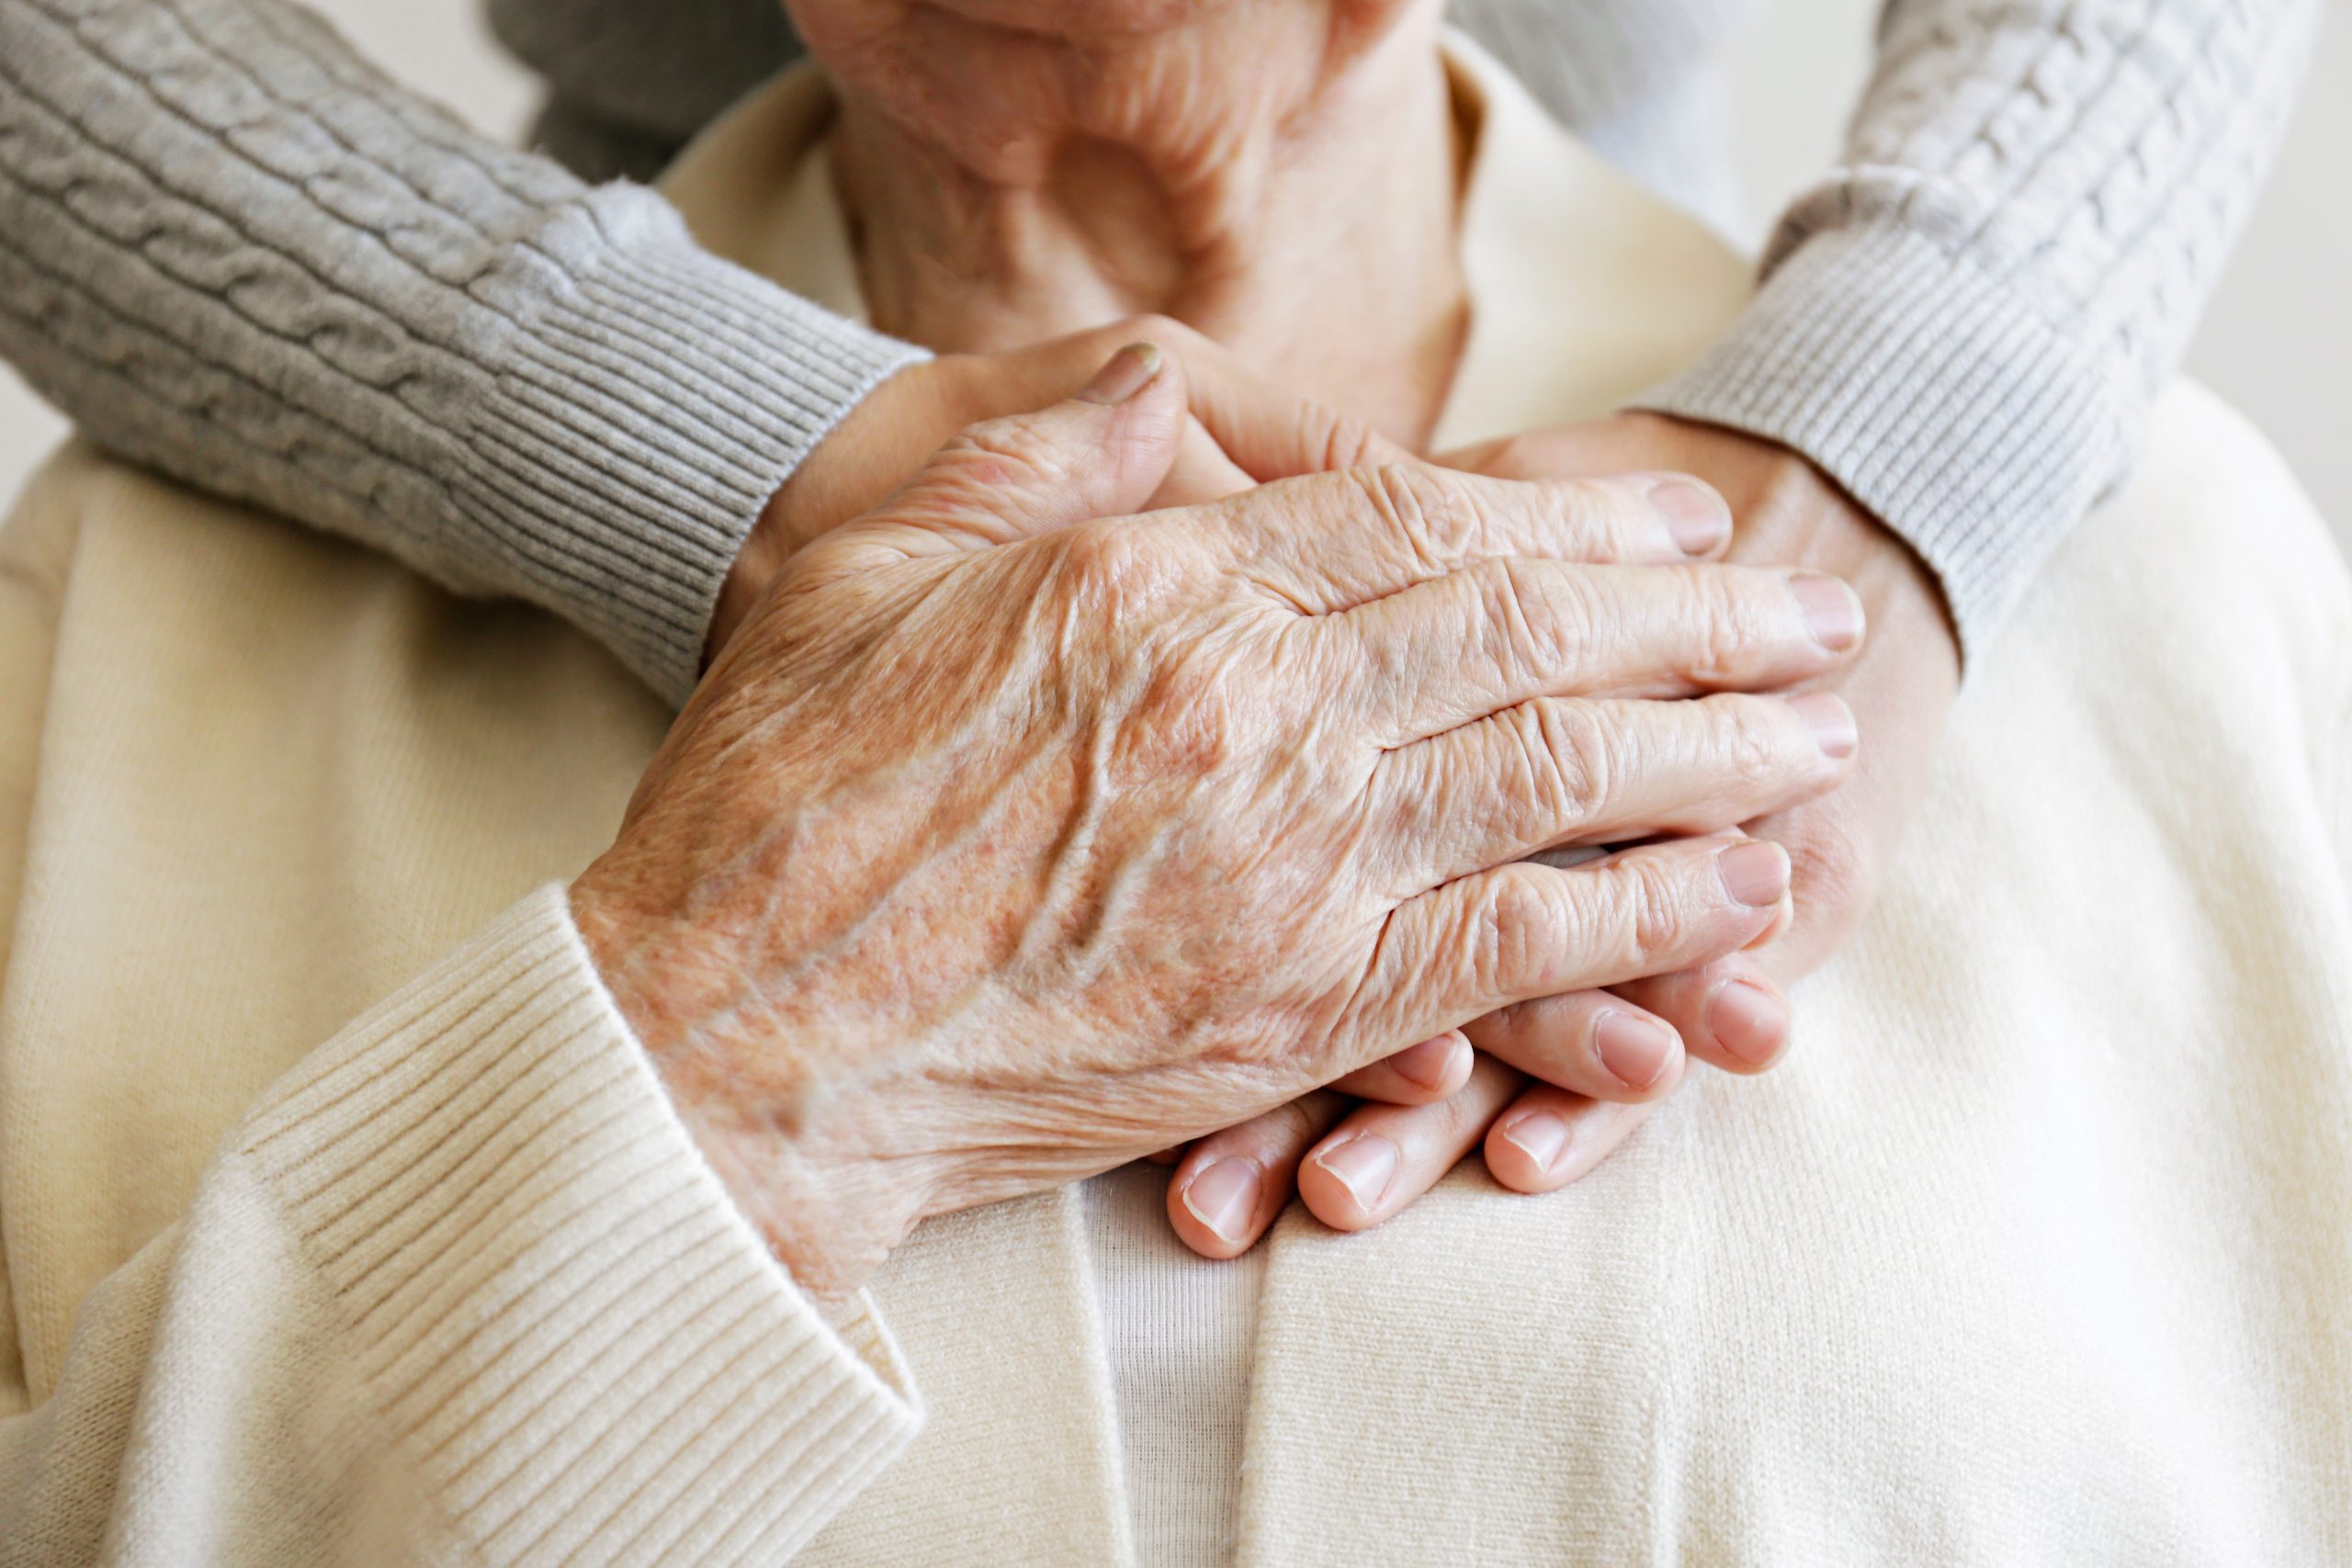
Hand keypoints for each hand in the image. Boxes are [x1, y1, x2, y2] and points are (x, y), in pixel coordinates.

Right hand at [574, 350, 1863, 1298]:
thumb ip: (1042, 456)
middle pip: (1529, 633)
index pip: (1421, 519)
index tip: (1674, 522)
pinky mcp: (1295, 1007)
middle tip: (1808, 608)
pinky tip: (1736, 902)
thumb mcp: (867, 555)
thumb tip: (1181, 402)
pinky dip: (1642, 917)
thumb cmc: (775, 796)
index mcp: (1155, 578)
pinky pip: (1515, 946)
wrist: (732, 1042)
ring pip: (1559, 777)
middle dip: (1695, 619)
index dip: (1573, 519)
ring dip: (1712, 752)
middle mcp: (1251, 706)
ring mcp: (1286, 862)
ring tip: (1821, 738)